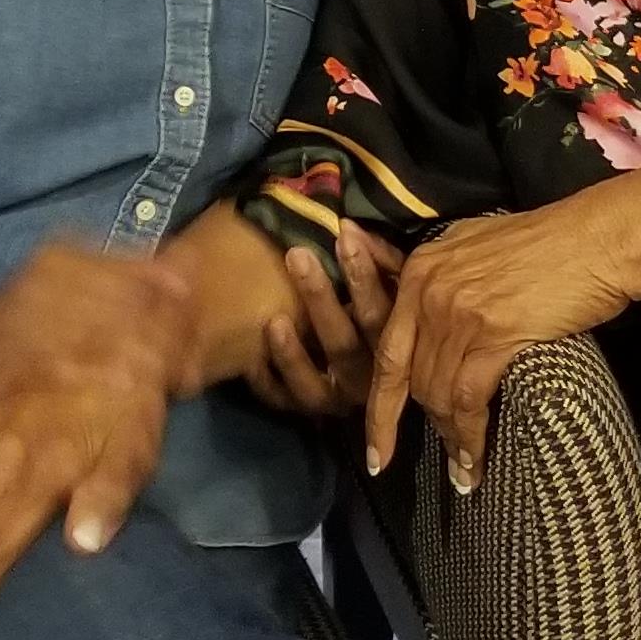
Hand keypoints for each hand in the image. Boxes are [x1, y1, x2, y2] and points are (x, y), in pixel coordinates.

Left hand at [247, 228, 400, 418]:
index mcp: (392, 345)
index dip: (364, 275)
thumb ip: (382, 259)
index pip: (380, 312)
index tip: (344, 234)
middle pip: (343, 344)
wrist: (388, 376)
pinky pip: (284, 400)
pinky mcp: (307, 410)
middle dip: (320, 299)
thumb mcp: (392, 284)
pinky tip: (248, 358)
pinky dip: (266, 380)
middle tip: (296, 255)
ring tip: (274, 321)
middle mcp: (366, 376)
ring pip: (313, 384)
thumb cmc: (381, 307)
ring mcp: (336, 397)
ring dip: (292, 354)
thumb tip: (351, 228)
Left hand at [367, 205, 640, 492]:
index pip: (385, 350)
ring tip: (465, 470)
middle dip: (417, 429)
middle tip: (442, 462)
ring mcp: (457, 313)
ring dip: (450, 439)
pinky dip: (470, 436)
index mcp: (420, 270)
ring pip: (437, 394)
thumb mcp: (480, 245)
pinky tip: (476, 460)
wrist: (601, 238)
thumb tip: (434, 310)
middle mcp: (428, 291)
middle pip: (409, 379)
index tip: (376, 452)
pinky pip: (468, 400)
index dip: (378, 408)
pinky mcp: (493, 335)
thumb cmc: (552, 242)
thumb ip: (447, 276)